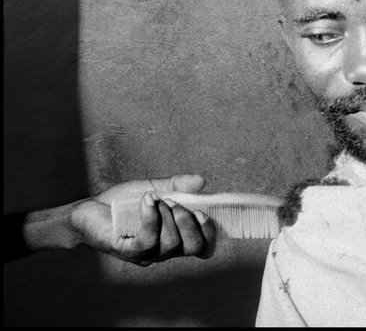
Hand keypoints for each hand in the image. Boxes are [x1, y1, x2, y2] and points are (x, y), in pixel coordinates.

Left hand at [69, 174, 215, 265]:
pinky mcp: (127, 250)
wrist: (87, 211)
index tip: (204, 211)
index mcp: (173, 238)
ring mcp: (145, 254)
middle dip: (190, 222)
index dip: (210, 232)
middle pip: (192, 247)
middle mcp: (162, 251)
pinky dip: (152, 217)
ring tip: (155, 197)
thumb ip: (177, 186)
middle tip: (175, 202)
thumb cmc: (122, 203)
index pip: (202, 246)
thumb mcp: (154, 188)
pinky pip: (148, 240)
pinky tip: (147, 199)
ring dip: (168, 215)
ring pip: (171, 243)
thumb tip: (201, 181)